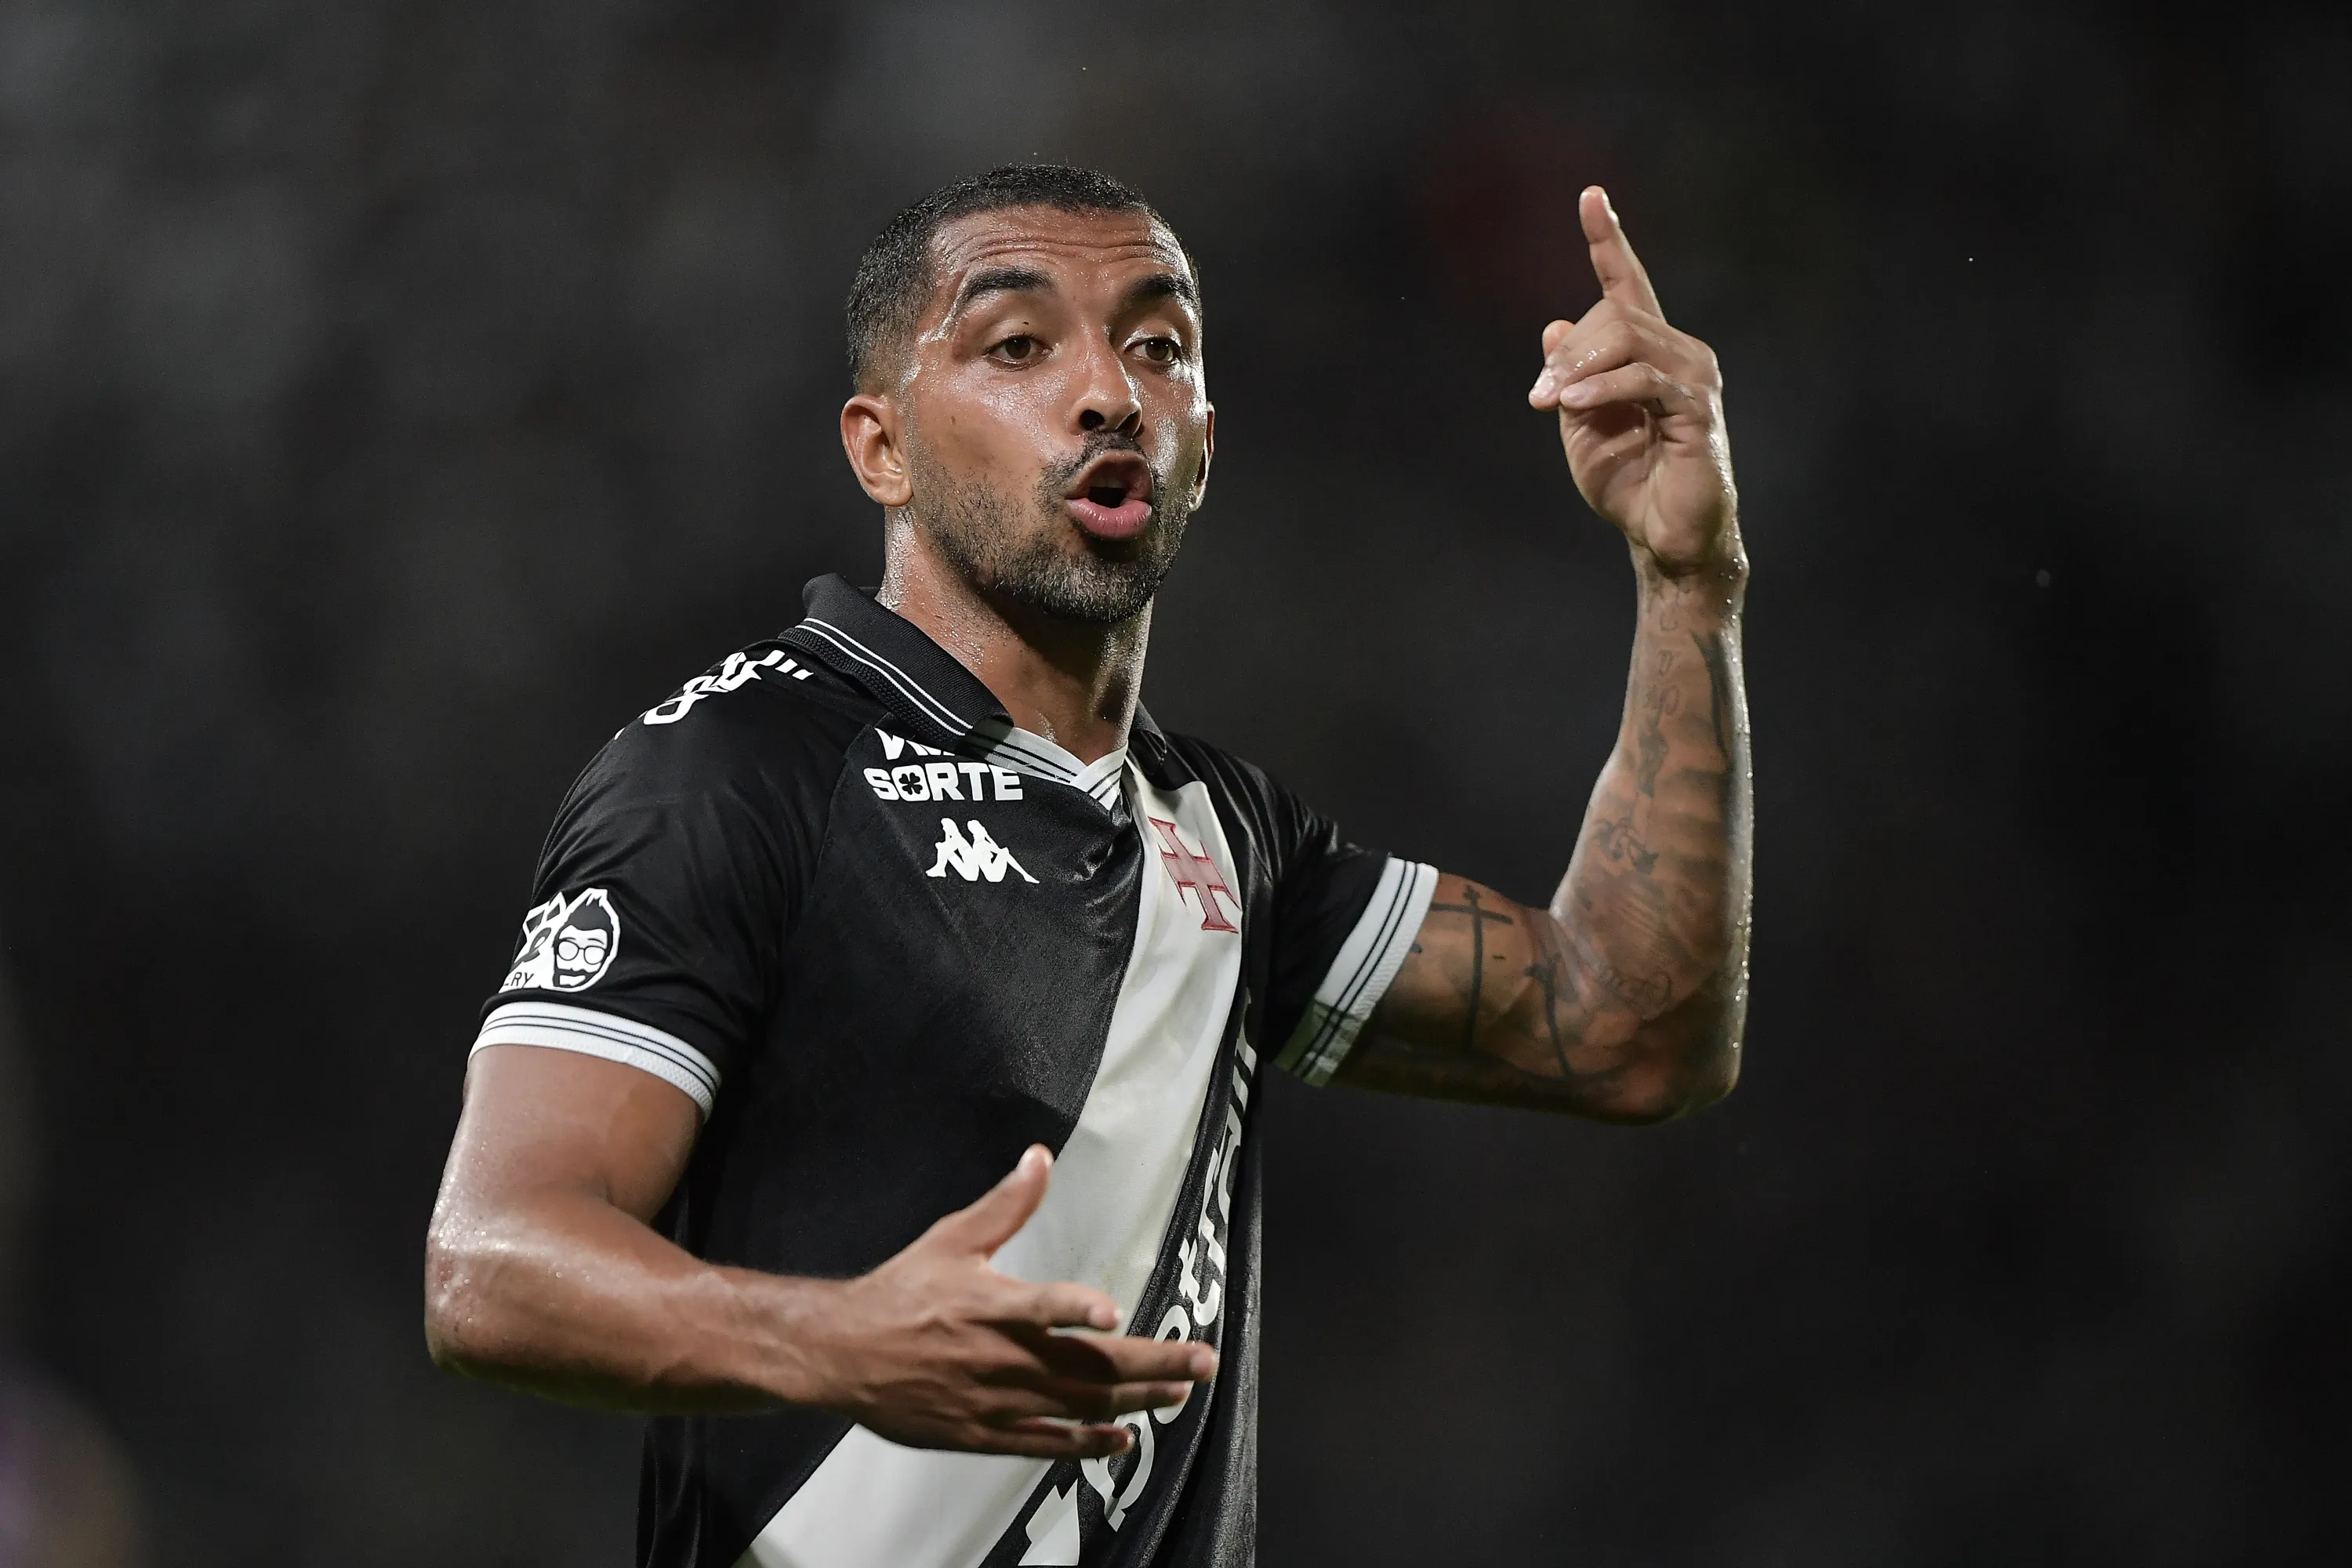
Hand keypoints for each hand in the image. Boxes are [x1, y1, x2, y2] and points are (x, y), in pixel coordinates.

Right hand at [795, 1146, 1216, 1458]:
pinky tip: (1123, 1438)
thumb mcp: (951, 1239)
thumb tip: (1039, 1157)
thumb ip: (1005, 1205)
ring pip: (1077, 1406)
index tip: (1111, 1315)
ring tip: (1178, 1391)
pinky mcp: (983, 1434)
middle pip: (1085, 1365)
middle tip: (1201, 1362)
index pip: (1039, 1309)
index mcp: (989, 1305)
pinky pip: (1046, 1444)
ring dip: (1134, 1401)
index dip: (1074, 1312)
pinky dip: (1087, 1443)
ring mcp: (995, 1401)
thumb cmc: (900, 1292)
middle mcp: (999, 1357)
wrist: (843, 1354)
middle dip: (1151, 1364)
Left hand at [1528, 187, 1738, 575]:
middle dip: (1567, 352)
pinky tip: (1575, 405)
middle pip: (1615, 314)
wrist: (1664, 538)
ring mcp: (1694, 377)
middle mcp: (1679, 352)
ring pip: (1629, 338)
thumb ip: (1569, 375)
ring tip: (1554, 406)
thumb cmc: (1627, 484)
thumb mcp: (1581, 424)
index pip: (1627, 284)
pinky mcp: (1698, 409)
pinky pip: (1644, 379)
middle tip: (1539, 399)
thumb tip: (1554, 322)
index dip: (1607, 240)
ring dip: (1579, 370)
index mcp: (1648, 351)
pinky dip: (1603, 388)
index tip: (1590, 196)